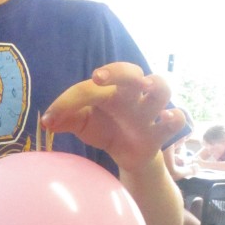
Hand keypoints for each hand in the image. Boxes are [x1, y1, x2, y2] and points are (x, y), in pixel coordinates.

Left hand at [41, 63, 185, 173]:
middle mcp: (131, 95)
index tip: (50, 118)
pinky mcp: (161, 132)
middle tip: (98, 77)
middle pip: (132, 72)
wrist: (128, 153)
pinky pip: (178, 119)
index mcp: (109, 90)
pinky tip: (165, 119)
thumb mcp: (82, 124)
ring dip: (156, 86)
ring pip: (162, 88)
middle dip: (117, 71)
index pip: (89, 88)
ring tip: (146, 88)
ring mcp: (149, 112)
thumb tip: (46, 121)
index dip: (68, 101)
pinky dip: (175, 117)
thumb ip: (65, 119)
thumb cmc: (105, 129)